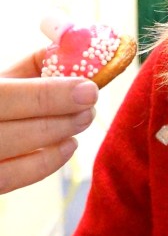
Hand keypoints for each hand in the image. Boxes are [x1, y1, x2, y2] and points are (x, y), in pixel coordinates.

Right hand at [0, 50, 97, 193]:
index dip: (50, 95)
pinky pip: (11, 179)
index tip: (89, 90)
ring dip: (55, 141)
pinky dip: (44, 164)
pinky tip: (68, 145)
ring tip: (81, 121)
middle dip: (60, 120)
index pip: (7, 97)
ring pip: (12, 162)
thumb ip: (32, 67)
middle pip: (14, 132)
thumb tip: (75, 56)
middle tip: (90, 109)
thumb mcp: (2, 78)